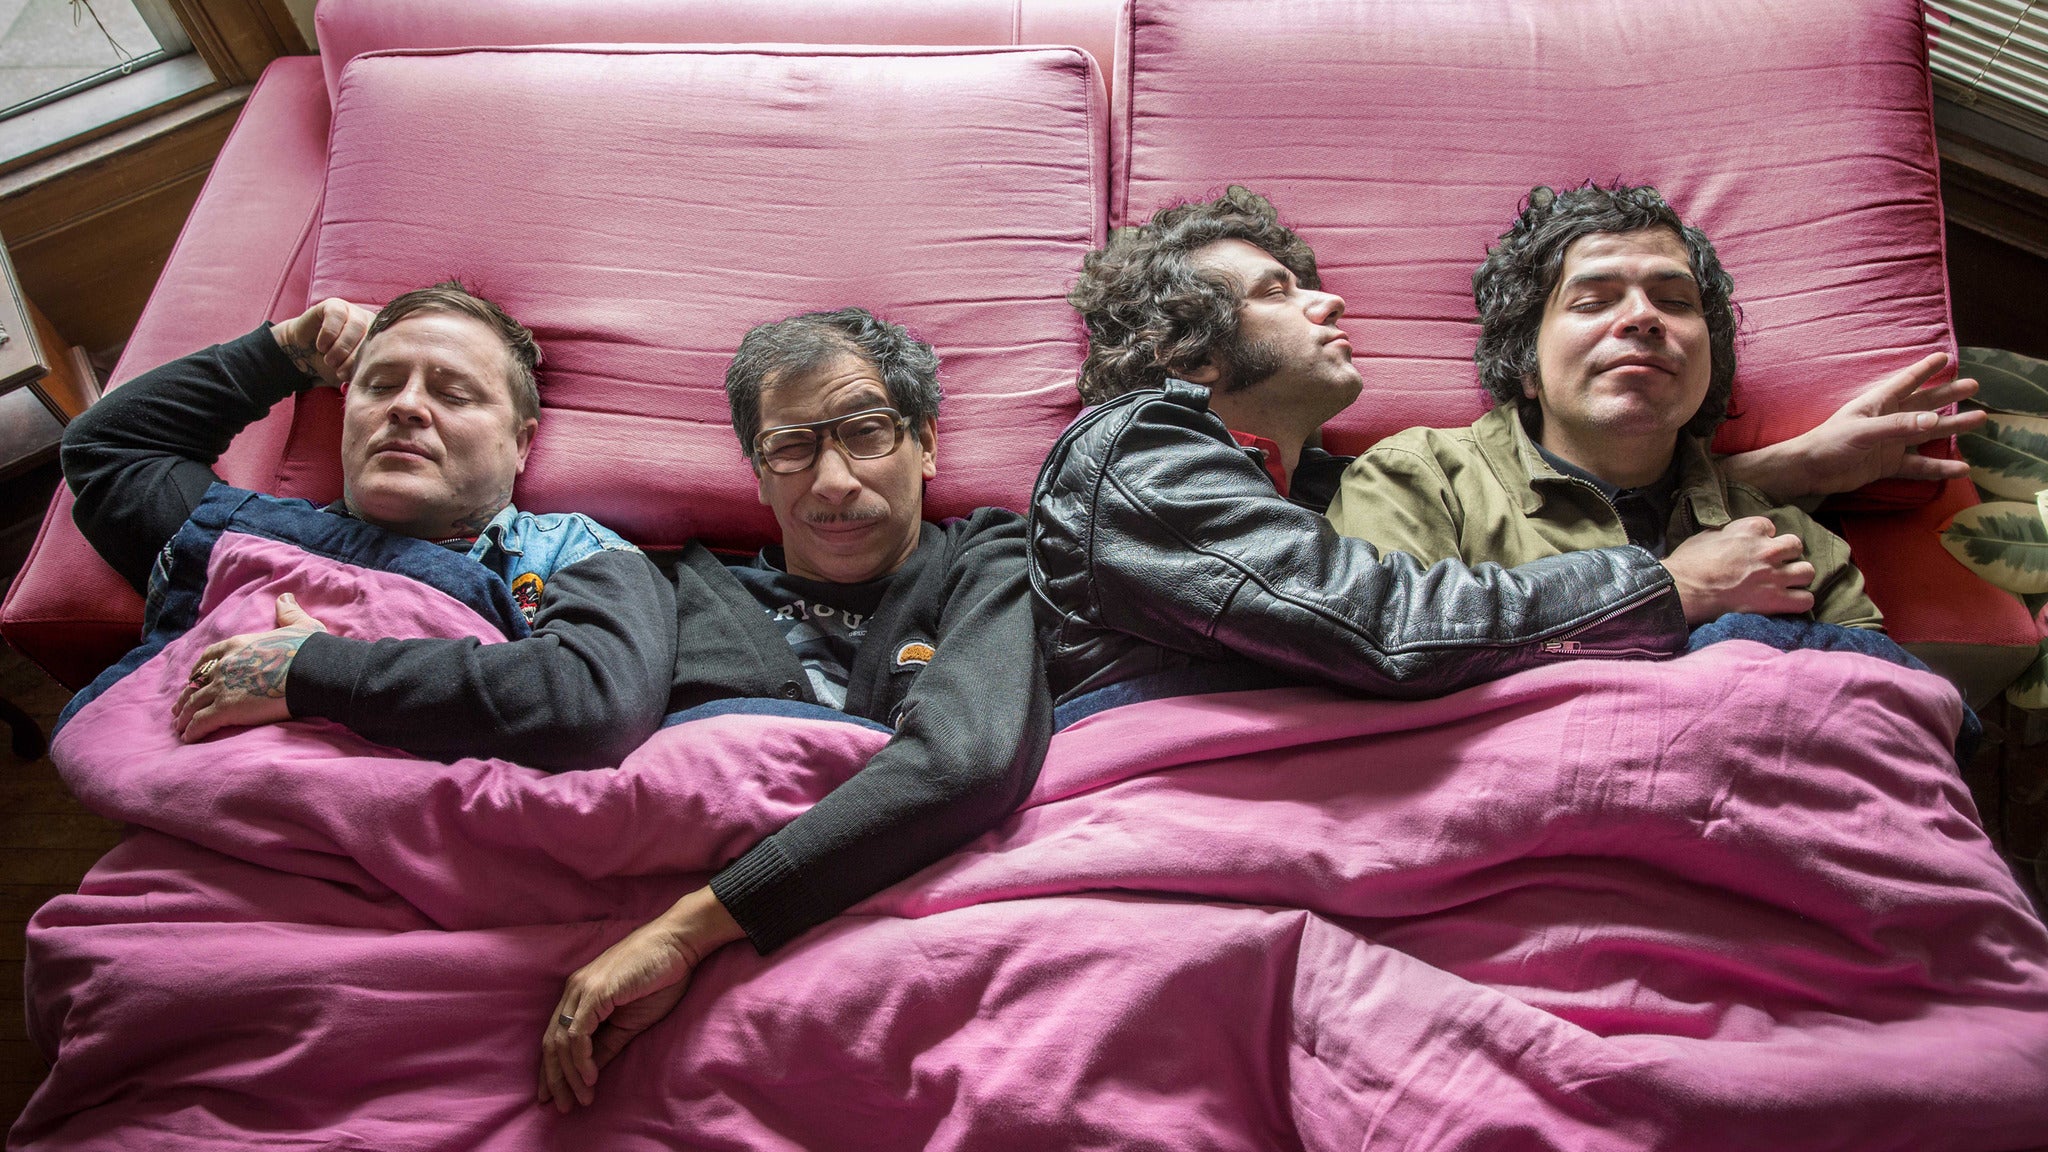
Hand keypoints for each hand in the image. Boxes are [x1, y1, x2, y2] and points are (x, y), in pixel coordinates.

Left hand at [172, 593, 326, 740]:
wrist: (312, 671)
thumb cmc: (310, 650)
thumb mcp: (300, 626)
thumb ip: (288, 613)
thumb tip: (285, 597)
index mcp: (239, 645)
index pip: (210, 656)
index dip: (200, 667)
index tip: (194, 676)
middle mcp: (225, 665)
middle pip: (197, 682)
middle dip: (187, 695)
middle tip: (180, 707)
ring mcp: (222, 687)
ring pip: (194, 703)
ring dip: (185, 716)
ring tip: (180, 726)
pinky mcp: (226, 709)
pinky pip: (201, 722)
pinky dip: (192, 731)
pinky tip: (188, 738)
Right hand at [269, 297, 375, 386]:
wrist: (303, 354)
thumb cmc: (332, 365)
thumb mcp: (350, 372)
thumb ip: (364, 373)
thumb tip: (375, 381)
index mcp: (379, 338)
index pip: (384, 348)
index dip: (369, 363)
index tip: (353, 377)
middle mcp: (369, 322)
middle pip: (370, 336)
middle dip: (353, 357)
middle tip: (338, 370)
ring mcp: (353, 310)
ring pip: (355, 325)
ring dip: (341, 347)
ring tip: (330, 360)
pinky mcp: (334, 304)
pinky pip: (336, 315)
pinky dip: (329, 334)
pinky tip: (321, 346)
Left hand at [538, 886, 744, 1112]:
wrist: (677, 945)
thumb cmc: (659, 977)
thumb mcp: (631, 1020)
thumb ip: (608, 1043)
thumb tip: (591, 1070)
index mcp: (580, 995)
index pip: (555, 1037)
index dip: (552, 1069)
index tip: (554, 1096)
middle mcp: (574, 991)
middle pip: (551, 1042)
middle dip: (555, 1078)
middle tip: (561, 1107)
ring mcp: (582, 990)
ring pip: (562, 1041)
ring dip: (569, 1075)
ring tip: (581, 1098)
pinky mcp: (595, 992)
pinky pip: (578, 1034)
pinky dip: (581, 1059)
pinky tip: (591, 1077)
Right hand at [1662, 516, 1815, 625]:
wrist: (1682, 591)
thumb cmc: (1688, 564)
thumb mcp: (1706, 535)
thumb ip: (1728, 533)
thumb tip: (1733, 536)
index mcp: (1750, 529)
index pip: (1771, 527)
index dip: (1763, 539)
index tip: (1753, 549)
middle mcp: (1767, 549)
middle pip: (1795, 546)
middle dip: (1787, 554)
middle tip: (1774, 565)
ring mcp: (1774, 575)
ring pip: (1807, 571)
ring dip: (1797, 576)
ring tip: (1785, 583)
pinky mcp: (1775, 600)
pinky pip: (1806, 599)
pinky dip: (1799, 601)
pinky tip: (1788, 602)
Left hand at [1721, 353, 1987, 500]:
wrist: (1810, 472)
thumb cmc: (1830, 443)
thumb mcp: (1864, 431)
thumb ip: (1898, 426)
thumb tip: (1933, 422)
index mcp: (1879, 403)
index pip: (1907, 381)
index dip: (1925, 369)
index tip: (1945, 356)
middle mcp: (1888, 420)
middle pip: (1925, 404)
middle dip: (1948, 394)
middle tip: (1974, 386)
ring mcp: (1890, 442)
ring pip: (1928, 433)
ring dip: (1952, 427)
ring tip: (1979, 419)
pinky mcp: (1888, 464)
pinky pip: (1919, 465)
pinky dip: (1939, 467)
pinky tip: (1960, 468)